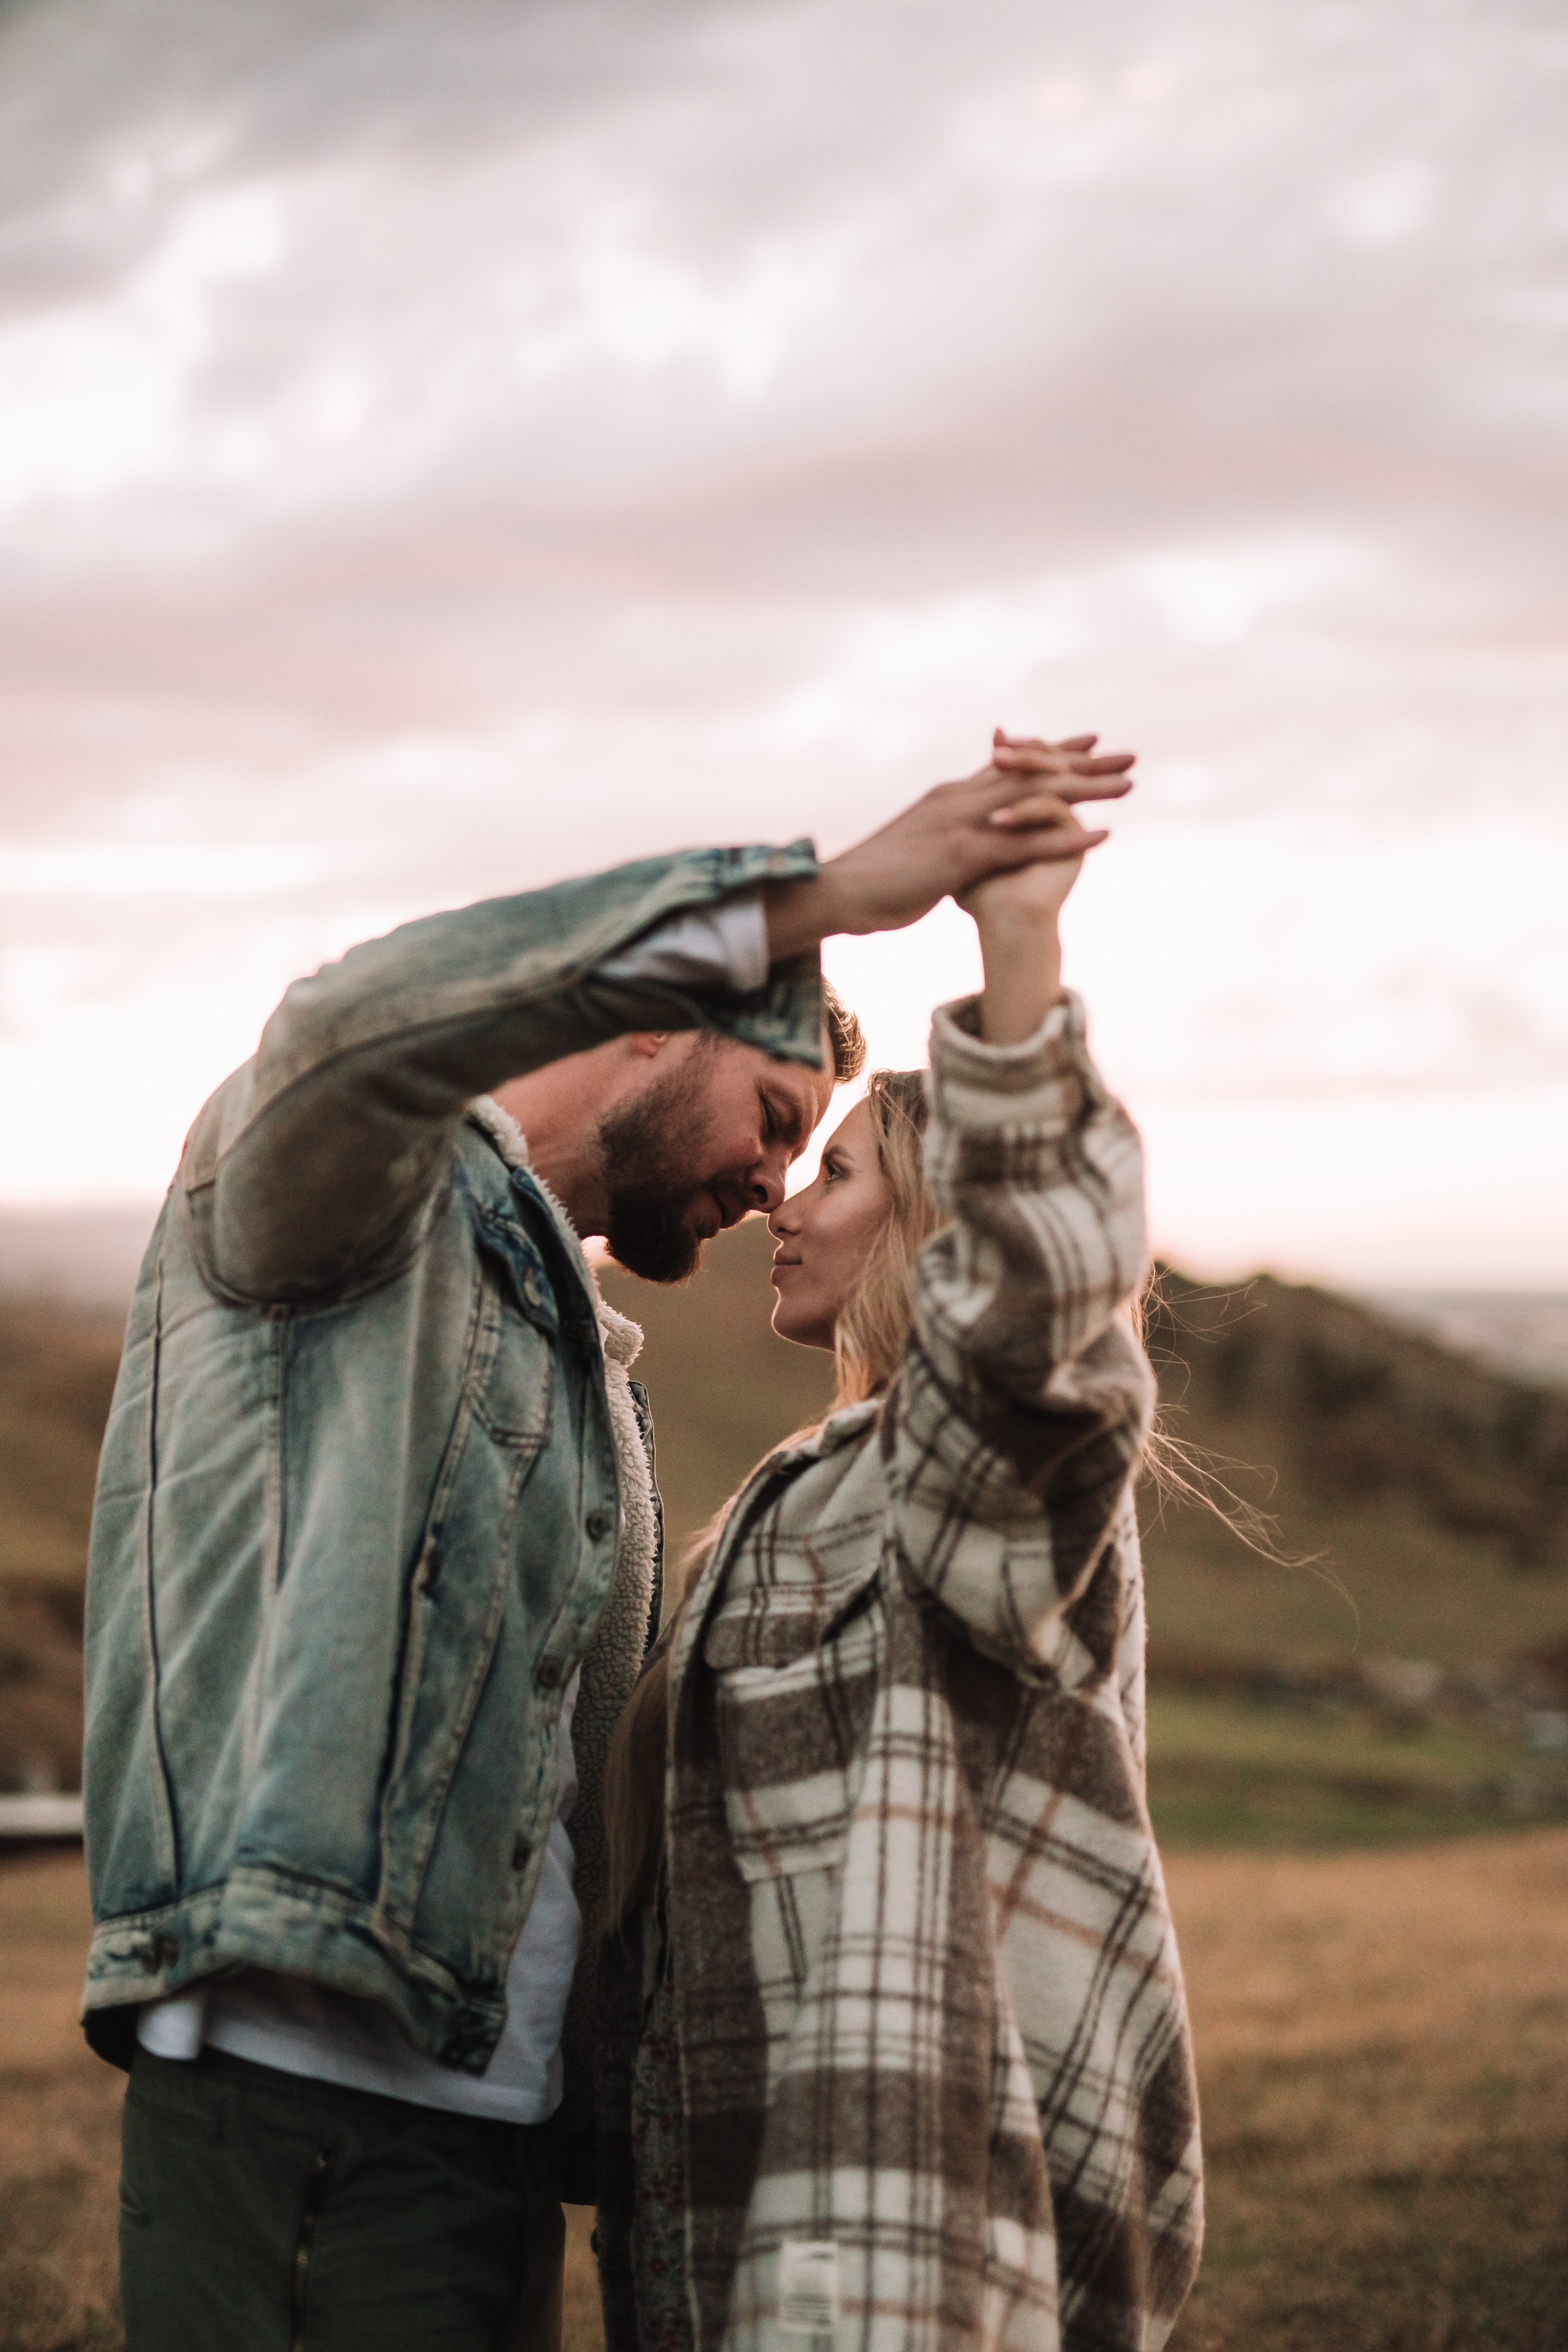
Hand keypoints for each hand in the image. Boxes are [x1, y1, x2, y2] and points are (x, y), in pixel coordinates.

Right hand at [763, 729, 1133, 958]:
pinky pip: (1024, 844)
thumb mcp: (913, 843)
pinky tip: (1101, 835)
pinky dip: (1066, 839)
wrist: (837, 891)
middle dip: (1082, 763)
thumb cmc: (871, 878)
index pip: (1009, 766)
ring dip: (1086, 790)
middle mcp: (959, 800)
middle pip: (1032, 772)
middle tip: (1128, 754)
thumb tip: (954, 834)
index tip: (1088, 743)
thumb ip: (939, 830)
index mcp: (948, 797)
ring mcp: (961, 824)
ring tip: (1129, 783)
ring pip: (1035, 799)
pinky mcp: (961, 855)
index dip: (1050, 753)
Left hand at [963, 729, 1133, 1043]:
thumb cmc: (977, 892)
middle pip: (1049, 766)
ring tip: (997, 765)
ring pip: (1055, 781)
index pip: (1030, 768)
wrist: (1000, 926)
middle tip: (1001, 743)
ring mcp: (1066, 827)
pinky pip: (1055, 812)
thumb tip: (961, 779)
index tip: (998, 737)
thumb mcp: (968, 844)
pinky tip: (998, 820)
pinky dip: (1027, 811)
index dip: (1015, 750)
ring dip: (1027, 770)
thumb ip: (973, 808)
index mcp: (1031, 811)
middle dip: (1027, 750)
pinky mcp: (1074, 845)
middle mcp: (1054, 815)